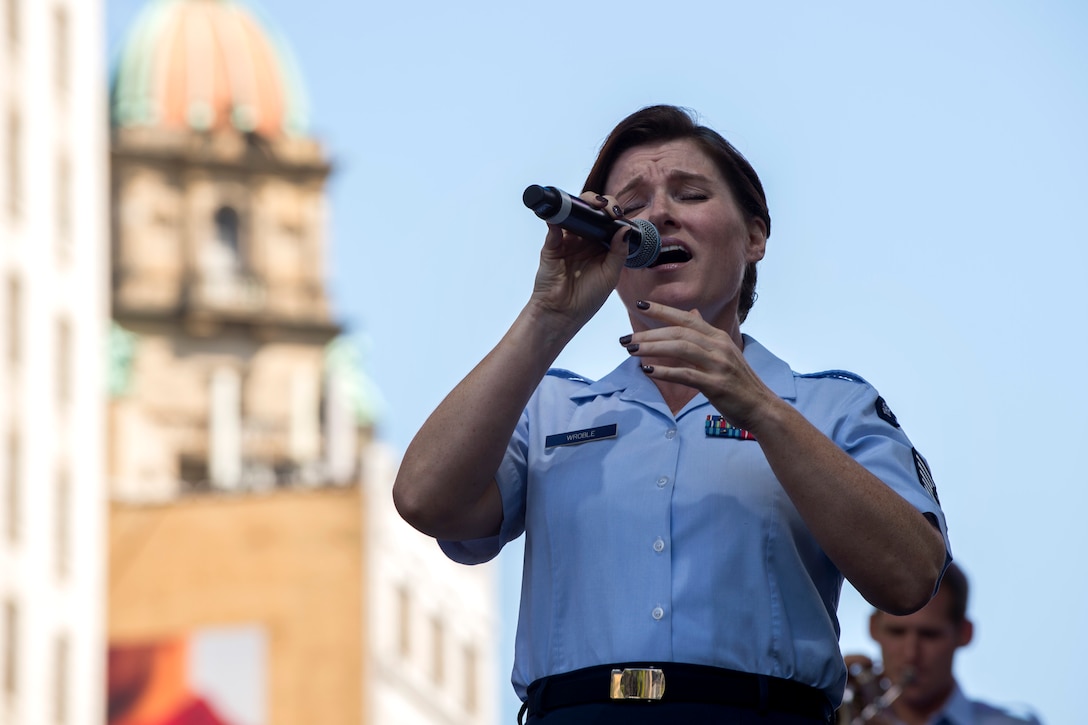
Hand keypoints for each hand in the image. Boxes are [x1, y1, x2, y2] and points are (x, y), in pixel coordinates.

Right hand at [529, 192, 629, 328]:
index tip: (619, 215)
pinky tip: (565, 212)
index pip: (610, 222)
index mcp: (602, 247)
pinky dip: (557, 217)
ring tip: (593, 205)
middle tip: (607, 209)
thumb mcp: (610, 275)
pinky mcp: (552, 245)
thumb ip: (619, 252)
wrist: (563, 313)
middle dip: (601, 204)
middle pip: (592, 212)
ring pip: (574, 213)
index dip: (615, 214)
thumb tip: (625, 228)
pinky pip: (554, 226)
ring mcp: (568, 241)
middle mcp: (585, 240)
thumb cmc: (588, 298)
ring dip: (583, 204)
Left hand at [619, 300, 779, 430]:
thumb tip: (691, 313)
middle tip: (626, 339)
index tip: (640, 304)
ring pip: (680, 349)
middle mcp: (718, 346)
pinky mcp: (716, 385)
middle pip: (679, 333)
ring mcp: (718, 365)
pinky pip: (686, 374)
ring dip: (653, 348)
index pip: (686, 318)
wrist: (761, 407)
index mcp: (718, 336)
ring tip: (632, 351)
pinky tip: (648, 371)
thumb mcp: (724, 351)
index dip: (662, 310)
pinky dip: (665, 371)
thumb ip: (705, 333)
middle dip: (649, 334)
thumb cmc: (739, 381)